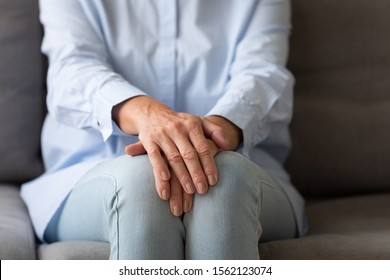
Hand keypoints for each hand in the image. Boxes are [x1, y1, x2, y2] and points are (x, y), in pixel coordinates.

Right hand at [113, 96, 227, 200]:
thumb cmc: (181, 122)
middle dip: (197, 174)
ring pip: (174, 158)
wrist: (152, 113)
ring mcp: (162, 135)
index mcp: (192, 126)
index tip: (213, 181)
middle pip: (189, 155)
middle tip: (203, 190)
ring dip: (181, 176)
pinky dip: (159, 168)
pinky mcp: (149, 140)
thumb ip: (216, 131)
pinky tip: (166, 180)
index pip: (203, 148)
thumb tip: (228, 146)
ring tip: (189, 191)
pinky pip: (154, 156)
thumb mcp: (199, 121)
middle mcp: (177, 130)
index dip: (209, 165)